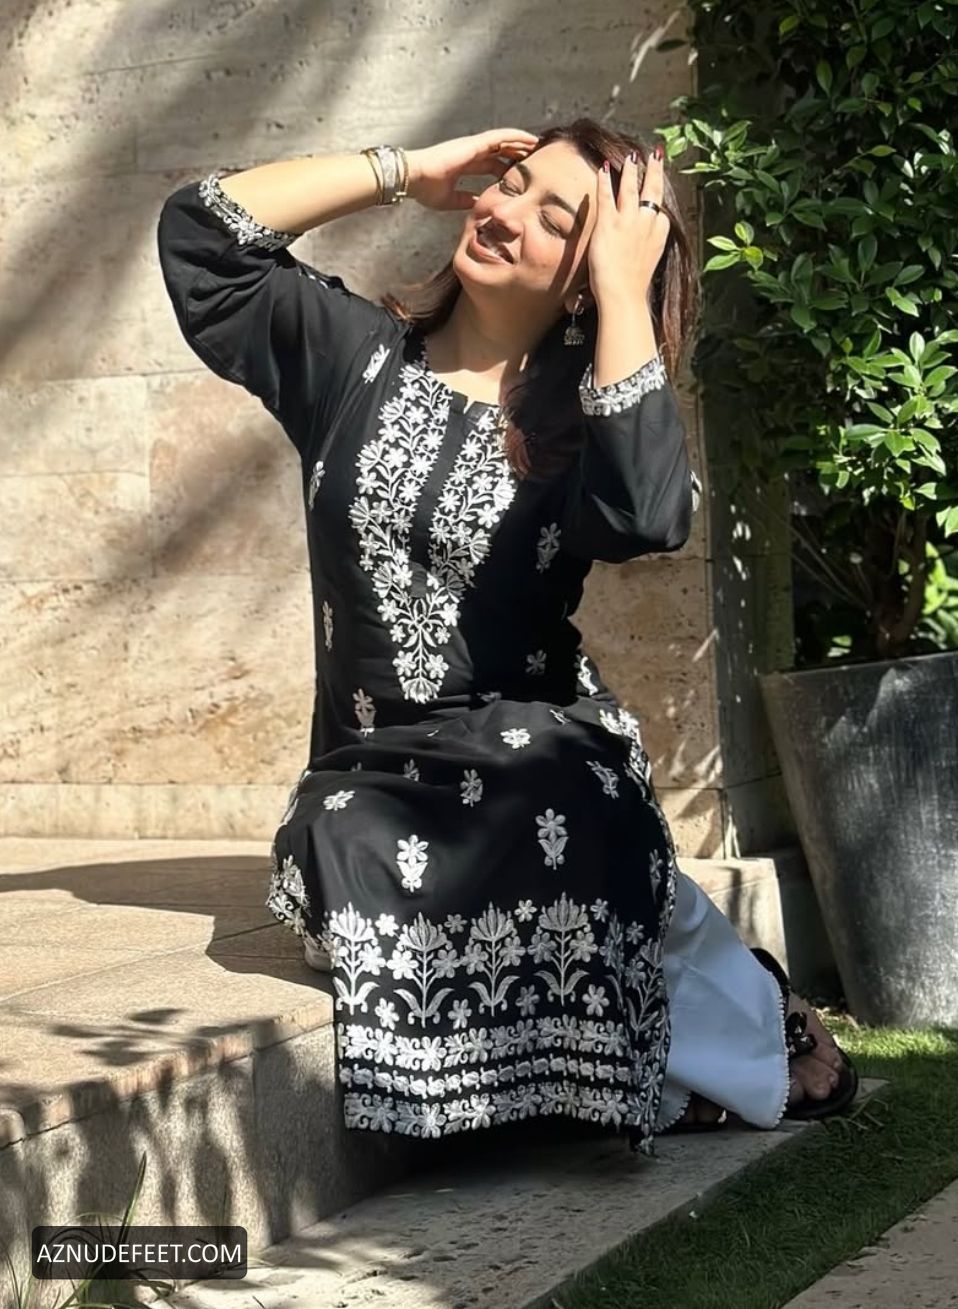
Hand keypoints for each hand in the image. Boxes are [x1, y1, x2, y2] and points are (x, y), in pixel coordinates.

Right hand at [405, 129, 538, 211]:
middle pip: (500, 151)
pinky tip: (528, 138)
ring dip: (520, 142)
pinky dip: (515, 136)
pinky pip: (499, 136)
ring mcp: (472, 146)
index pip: (491, 165)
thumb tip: (480, 205)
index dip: (506, 168)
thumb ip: (465, 200)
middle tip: (534, 159)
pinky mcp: (473, 143)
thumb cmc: (425, 188)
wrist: (413, 178)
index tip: (521, 175)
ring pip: (503, 140)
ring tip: (536, 144)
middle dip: (517, 154)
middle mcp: (470, 152)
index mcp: (465, 164)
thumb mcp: (450, 199)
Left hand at [587, 146, 669, 305]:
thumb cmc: (634, 287)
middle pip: (653, 190)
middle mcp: (647, 223)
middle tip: (657, 154)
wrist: (624, 296)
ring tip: (631, 155)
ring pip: (630, 188)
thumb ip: (648, 250)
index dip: (657, 204)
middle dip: (655, 170)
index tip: (655, 192)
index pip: (661, 213)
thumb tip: (643, 251)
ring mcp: (628, 221)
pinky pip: (606, 196)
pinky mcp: (608, 224)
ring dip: (631, 169)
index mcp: (659, 235)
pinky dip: (604, 180)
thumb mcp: (648, 265)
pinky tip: (602, 168)